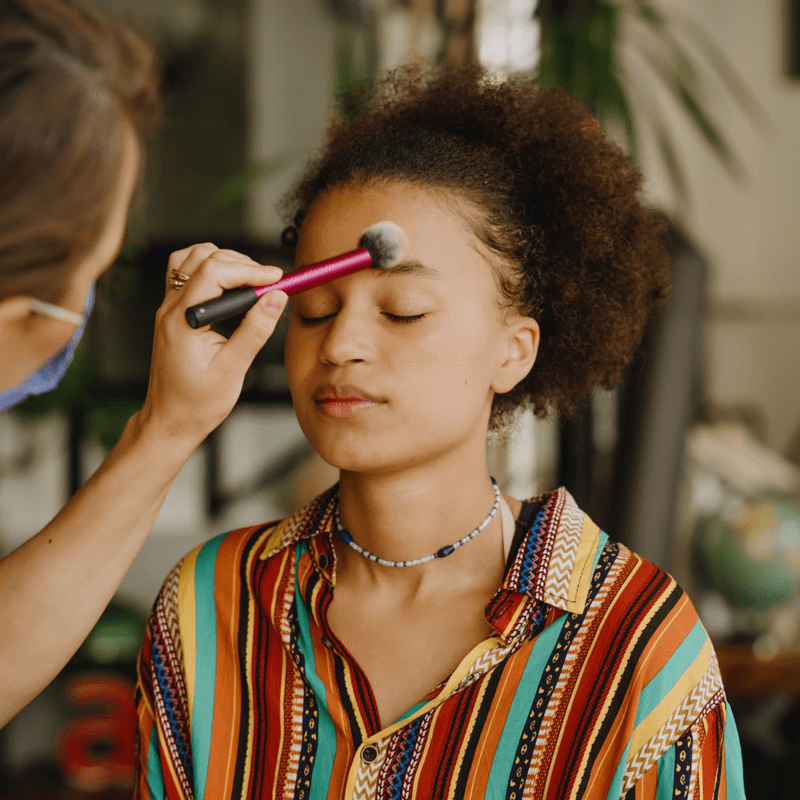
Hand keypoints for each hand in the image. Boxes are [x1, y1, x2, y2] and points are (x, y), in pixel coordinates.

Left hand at [135, 243, 288, 446]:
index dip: (250, 270)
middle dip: (241, 264)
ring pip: (191, 258)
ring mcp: (168, 308)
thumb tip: (276, 298)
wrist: (170, 420)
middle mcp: (170, 308)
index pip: (214, 271)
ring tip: (250, 283)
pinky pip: (187, 274)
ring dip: (224, 262)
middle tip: (269, 284)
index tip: (277, 279)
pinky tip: (230, 289)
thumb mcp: (233, 369)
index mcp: (182, 320)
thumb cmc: (196, 403)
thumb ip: (255, 330)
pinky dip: (211, 271)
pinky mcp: (173, 313)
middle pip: (203, 257)